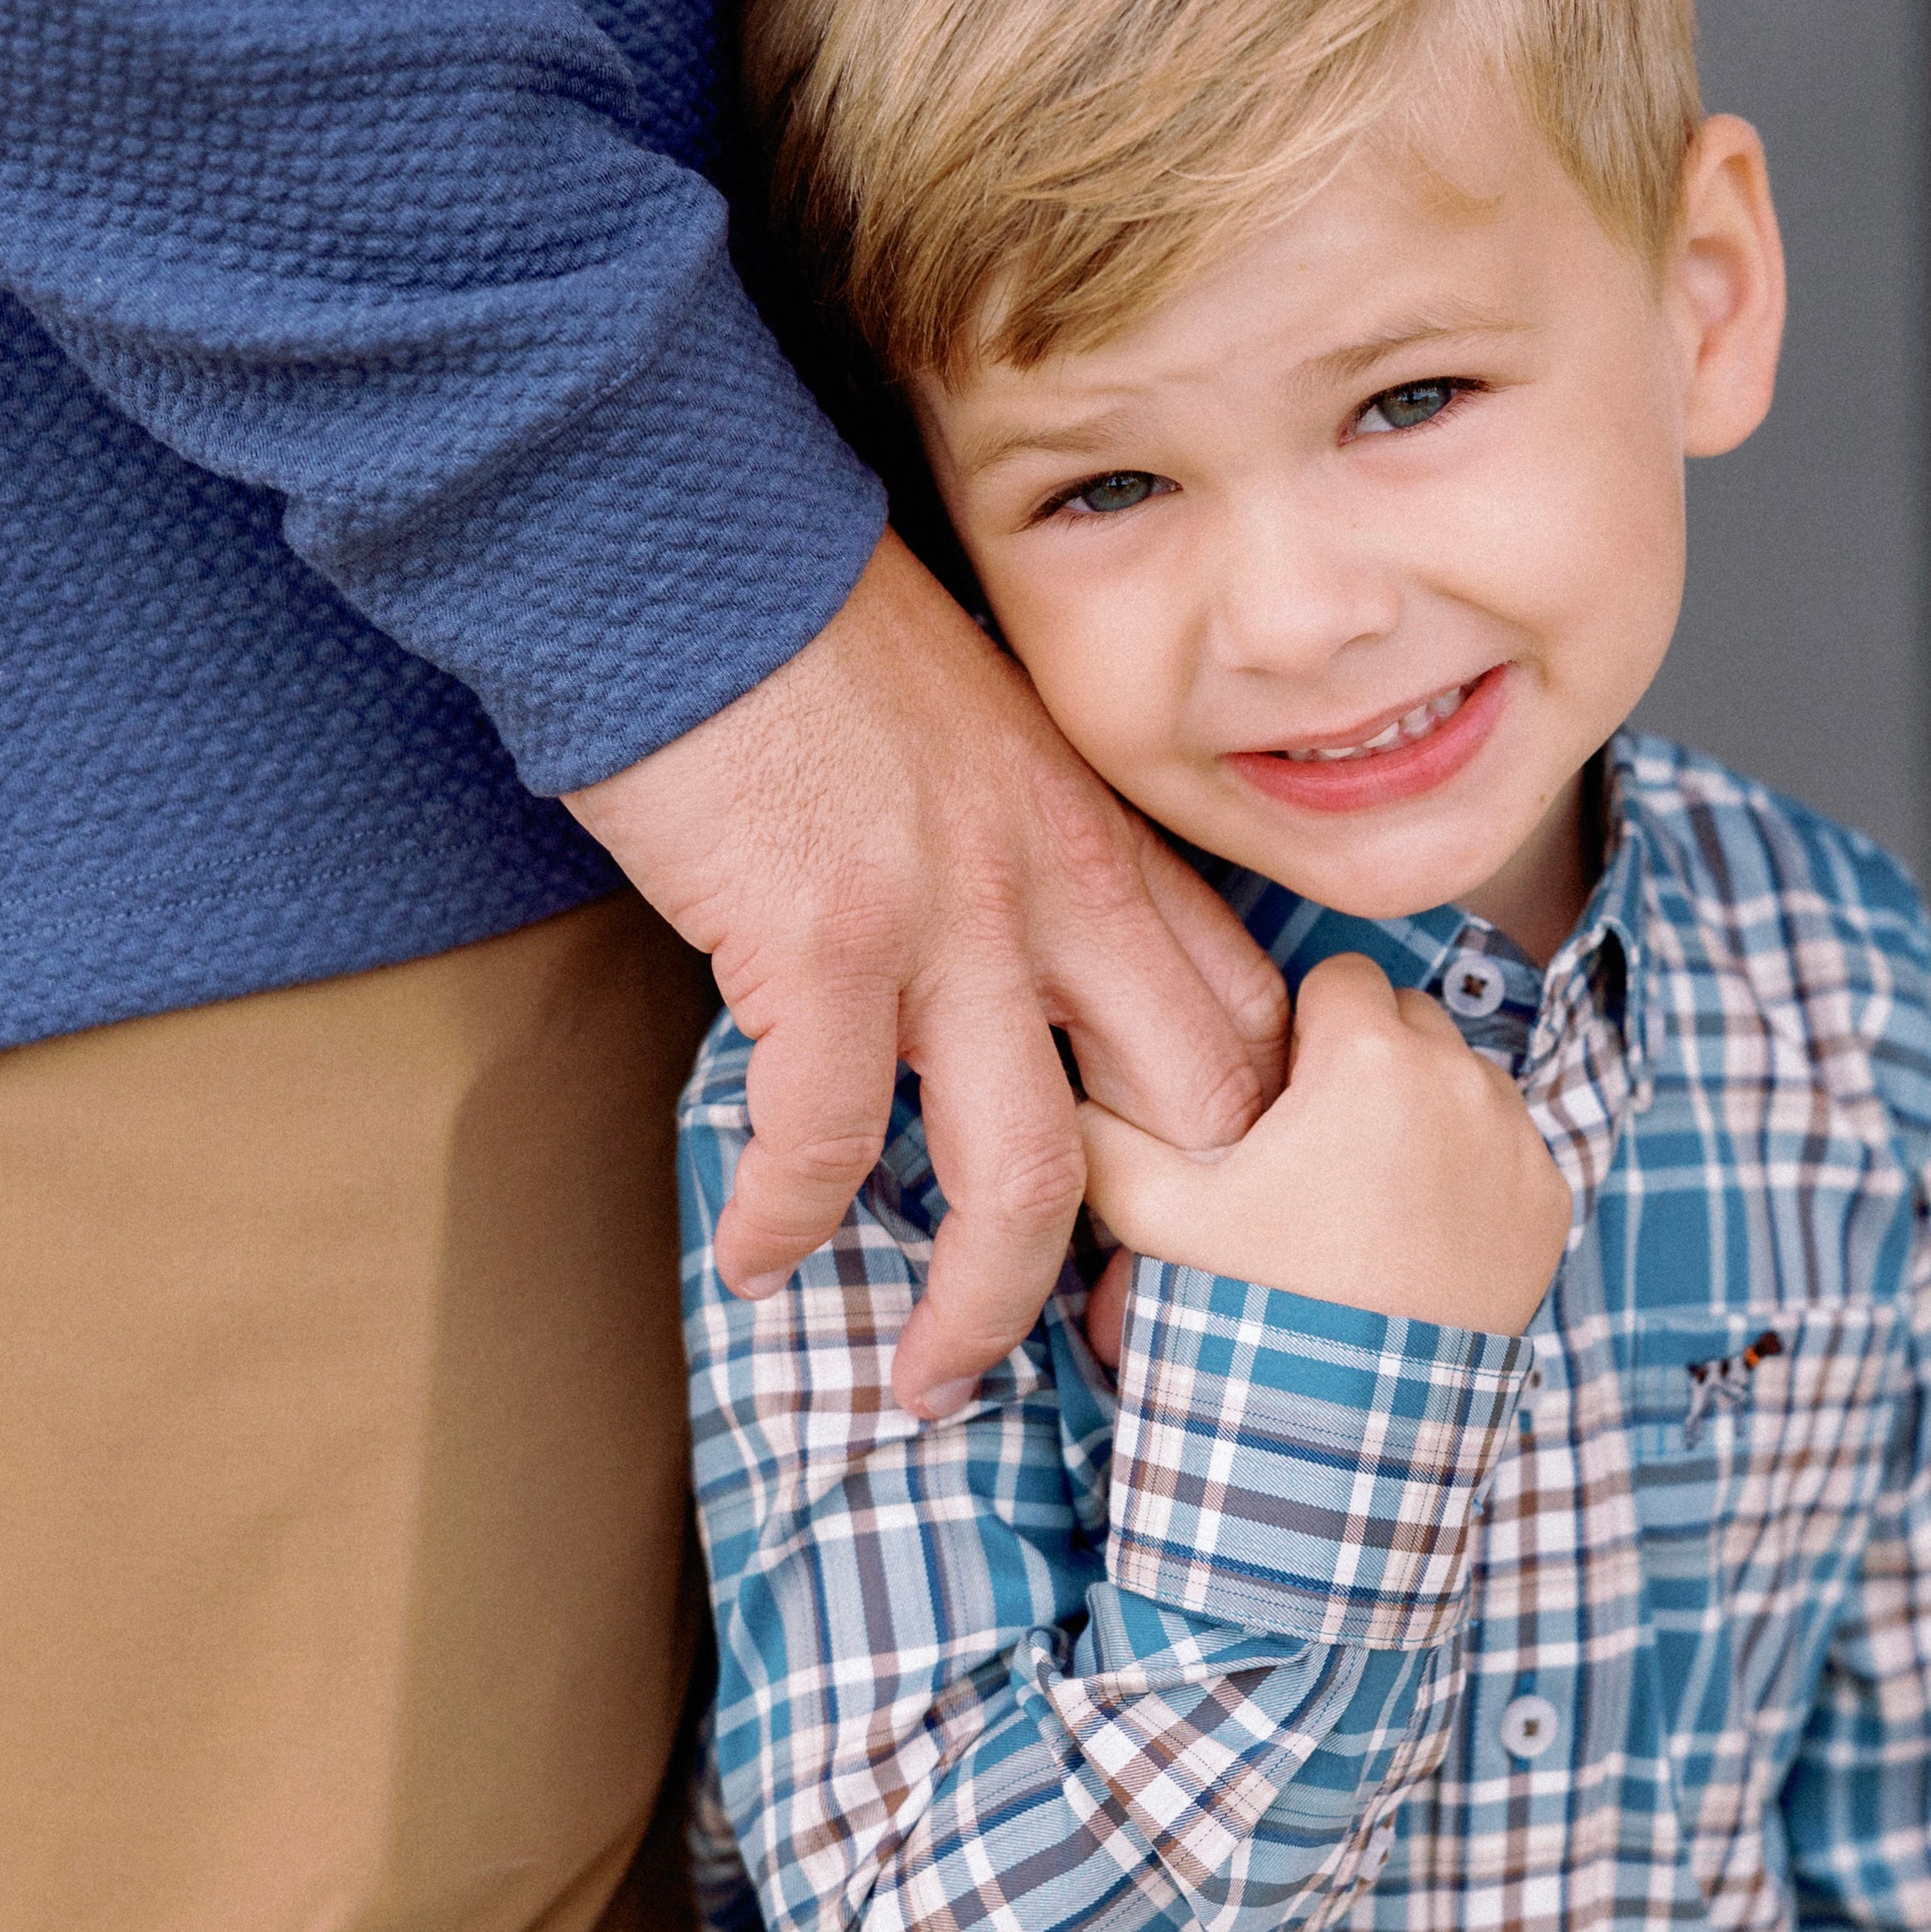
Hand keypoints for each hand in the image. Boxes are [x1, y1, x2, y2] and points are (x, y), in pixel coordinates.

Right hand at [566, 532, 1286, 1408]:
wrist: (683, 548)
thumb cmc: (810, 641)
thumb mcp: (981, 740)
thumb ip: (1030, 856)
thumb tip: (1016, 982)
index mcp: (1107, 842)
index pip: (1244, 1025)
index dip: (1247, 1157)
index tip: (1200, 1242)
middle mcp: (1061, 891)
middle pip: (1187, 1119)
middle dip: (1160, 1259)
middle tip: (1103, 1347)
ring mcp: (951, 923)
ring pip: (1026, 1175)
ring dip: (978, 1308)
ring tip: (927, 1382)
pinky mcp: (822, 943)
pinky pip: (829, 1140)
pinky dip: (787, 1221)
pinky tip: (754, 1258)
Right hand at [1077, 954, 1571, 1341]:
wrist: (1351, 1426)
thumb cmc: (1255, 1304)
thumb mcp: (1157, 1214)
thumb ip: (1102, 1131)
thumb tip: (1067, 1084)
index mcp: (1368, 1057)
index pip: (1341, 977)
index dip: (1304, 1031)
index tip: (1282, 1098)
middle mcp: (1460, 1079)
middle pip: (1409, 1019)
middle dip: (1367, 1061)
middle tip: (1319, 1149)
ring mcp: (1517, 1141)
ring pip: (1463, 1078)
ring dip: (1423, 1110)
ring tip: (1369, 1197)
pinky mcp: (1548, 1198)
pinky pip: (1508, 1147)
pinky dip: (1471, 1173)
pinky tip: (1419, 1236)